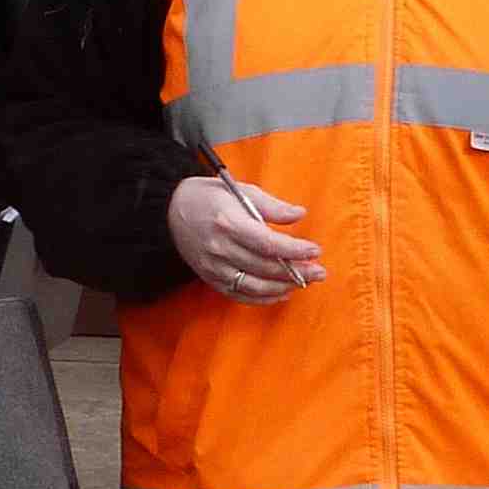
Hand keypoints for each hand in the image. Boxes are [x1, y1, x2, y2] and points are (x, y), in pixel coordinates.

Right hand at [168, 170, 321, 300]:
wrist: (169, 211)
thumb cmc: (208, 197)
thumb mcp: (240, 190)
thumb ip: (271, 206)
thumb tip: (299, 215)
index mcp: (229, 222)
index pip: (268, 243)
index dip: (294, 250)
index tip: (314, 250)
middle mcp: (220, 248)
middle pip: (265, 267)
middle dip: (296, 271)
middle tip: (319, 271)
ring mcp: (214, 267)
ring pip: (255, 285)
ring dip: (283, 287)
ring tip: (305, 281)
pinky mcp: (211, 279)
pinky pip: (240, 295)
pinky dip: (263, 298)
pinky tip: (282, 293)